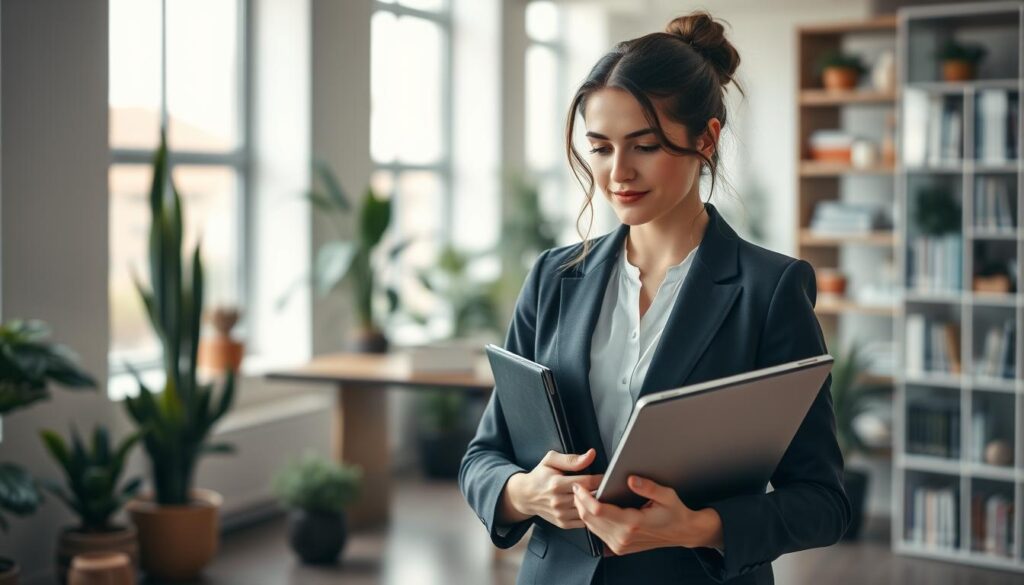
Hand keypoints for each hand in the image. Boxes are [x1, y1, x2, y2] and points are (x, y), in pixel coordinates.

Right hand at [501, 448, 603, 528]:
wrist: (525, 496)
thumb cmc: (540, 475)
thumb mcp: (551, 460)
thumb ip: (572, 459)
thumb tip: (591, 454)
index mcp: (556, 484)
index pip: (587, 482)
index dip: (600, 479)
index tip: (606, 476)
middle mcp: (558, 501)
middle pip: (589, 497)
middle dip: (601, 492)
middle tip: (607, 486)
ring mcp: (560, 514)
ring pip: (588, 511)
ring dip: (596, 504)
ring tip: (600, 496)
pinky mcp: (562, 523)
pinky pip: (583, 521)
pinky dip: (589, 514)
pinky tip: (589, 506)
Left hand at [572, 475, 723, 555]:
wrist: (682, 533)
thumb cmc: (675, 514)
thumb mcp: (667, 495)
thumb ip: (648, 487)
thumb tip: (631, 479)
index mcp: (633, 523)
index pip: (598, 510)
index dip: (585, 497)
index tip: (579, 485)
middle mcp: (624, 537)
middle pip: (590, 519)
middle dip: (580, 502)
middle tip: (577, 486)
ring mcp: (620, 545)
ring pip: (591, 528)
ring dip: (583, 511)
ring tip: (582, 495)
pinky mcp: (619, 548)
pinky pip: (598, 533)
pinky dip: (591, 521)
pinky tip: (591, 509)